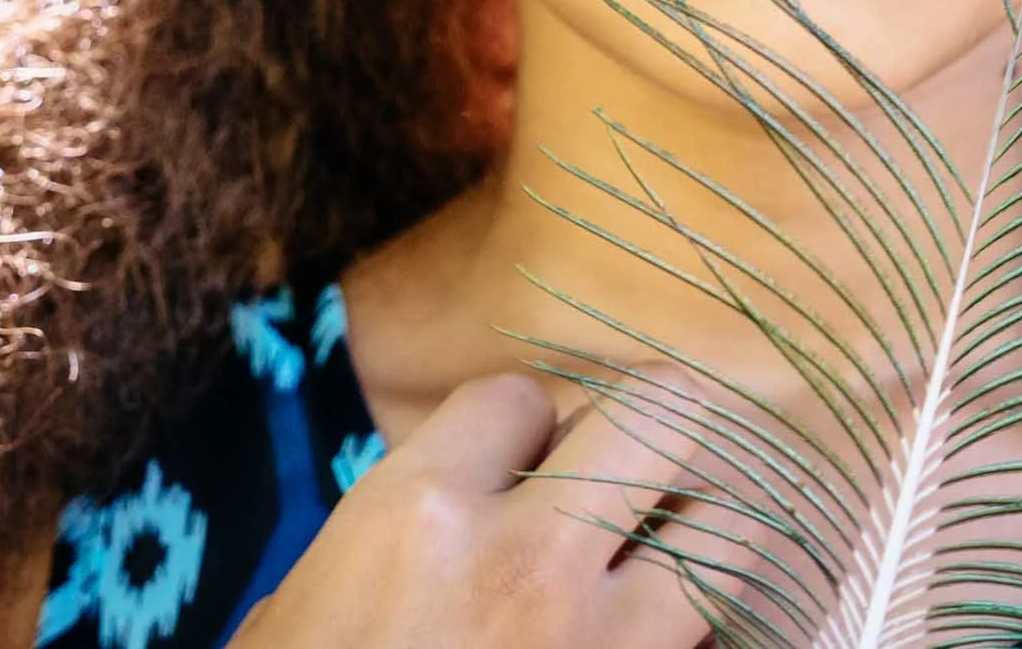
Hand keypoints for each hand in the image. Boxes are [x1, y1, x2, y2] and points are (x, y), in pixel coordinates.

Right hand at [227, 368, 746, 647]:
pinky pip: (717, 647)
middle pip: (666, 416)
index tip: (512, 470)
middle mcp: (529, 558)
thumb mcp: (289, 627)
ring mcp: (605, 647)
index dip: (520, 430)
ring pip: (732, 535)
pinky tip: (658, 646)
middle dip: (652, 442)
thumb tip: (420, 528)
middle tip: (625, 484)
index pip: (518, 396)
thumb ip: (371, 551)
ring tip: (670, 566)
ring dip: (703, 546)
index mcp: (416, 515)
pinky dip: (696, 643)